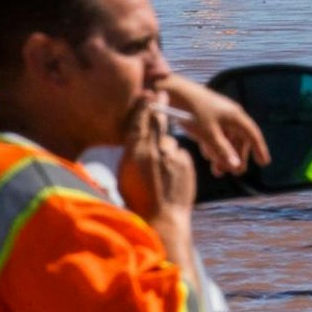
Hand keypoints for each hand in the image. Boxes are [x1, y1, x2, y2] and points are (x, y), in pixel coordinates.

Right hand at [118, 97, 196, 224]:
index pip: (139, 122)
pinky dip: (175, 161)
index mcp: (135, 153)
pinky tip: (171, 176)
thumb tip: (135, 141)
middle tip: (164, 95)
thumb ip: (132, 154)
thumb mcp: (125, 176)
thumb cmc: (138, 201)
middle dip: (160, 109)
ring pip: (169, 143)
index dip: (144, 105)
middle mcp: (155, 150)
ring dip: (166, 150)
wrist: (163, 220)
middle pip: (158, 123)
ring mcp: (173, 155)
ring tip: (160, 171)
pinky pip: (180, 154)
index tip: (149, 92)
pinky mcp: (187, 161)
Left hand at [158, 74, 270, 176]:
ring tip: (218, 172)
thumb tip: (236, 166)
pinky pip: (216, 134)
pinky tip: (208, 156)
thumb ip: (223, 151)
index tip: (264, 163)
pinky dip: (214, 147)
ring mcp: (219, 115)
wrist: (174, 92)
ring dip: (224, 155)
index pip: (253, 135)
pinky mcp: (208, 116)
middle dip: (238, 157)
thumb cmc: (193, 112)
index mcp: (235, 116)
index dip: (259, 149)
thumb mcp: (208, 134)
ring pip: (227, 139)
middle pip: (240, 139)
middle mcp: (230, 115)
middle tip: (237, 173)